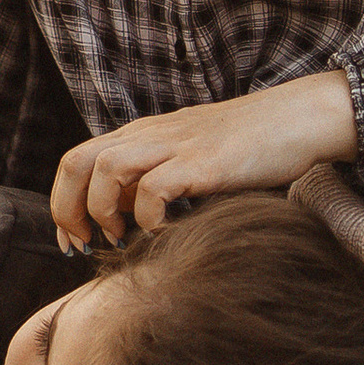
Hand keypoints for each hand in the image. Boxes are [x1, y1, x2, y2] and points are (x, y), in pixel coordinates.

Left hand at [51, 72, 357, 246]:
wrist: (300, 119)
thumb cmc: (249, 147)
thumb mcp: (190, 158)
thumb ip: (155, 178)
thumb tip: (124, 218)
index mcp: (144, 134)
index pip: (78, 159)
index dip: (63, 202)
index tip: (72, 241)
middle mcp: (151, 134)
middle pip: (78, 161)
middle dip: (68, 208)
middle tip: (83, 245)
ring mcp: (177, 145)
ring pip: (107, 168)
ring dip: (103, 210)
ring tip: (121, 238)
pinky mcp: (205, 162)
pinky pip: (156, 188)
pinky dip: (149, 216)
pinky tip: (163, 233)